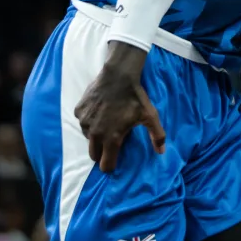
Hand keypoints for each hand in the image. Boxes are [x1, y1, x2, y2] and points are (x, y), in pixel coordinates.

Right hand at [75, 43, 165, 172]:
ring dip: (96, 136)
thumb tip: (161, 152)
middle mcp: (94, 134)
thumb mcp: (150, 116)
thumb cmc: (135, 97)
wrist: (118, 75)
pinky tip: (100, 112)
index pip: (105, 165)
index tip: (115, 160)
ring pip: (88, 138)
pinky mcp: (78, 111)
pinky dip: (90, 121)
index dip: (111, 165)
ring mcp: (84, 122)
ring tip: (108, 123)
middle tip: (112, 141)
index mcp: (111, 139)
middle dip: (102, 152)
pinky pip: (83, 123)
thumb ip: (157, 135)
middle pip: (94, 155)